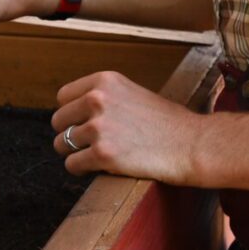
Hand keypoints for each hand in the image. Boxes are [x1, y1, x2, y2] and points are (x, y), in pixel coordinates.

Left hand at [50, 71, 200, 183]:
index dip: (71, 113)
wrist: (190, 143)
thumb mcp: (131, 93)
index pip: (63, 97)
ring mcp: (99, 127)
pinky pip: (72, 164)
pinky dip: (81, 169)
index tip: (81, 123)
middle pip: (58, 121)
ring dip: (75, 153)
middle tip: (88, 143)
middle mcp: (97, 99)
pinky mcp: (102, 154)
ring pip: (62, 144)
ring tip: (94, 155)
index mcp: (104, 80)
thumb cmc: (166, 122)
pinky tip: (97, 167)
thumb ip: (103, 97)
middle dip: (70, 134)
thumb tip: (74, 111)